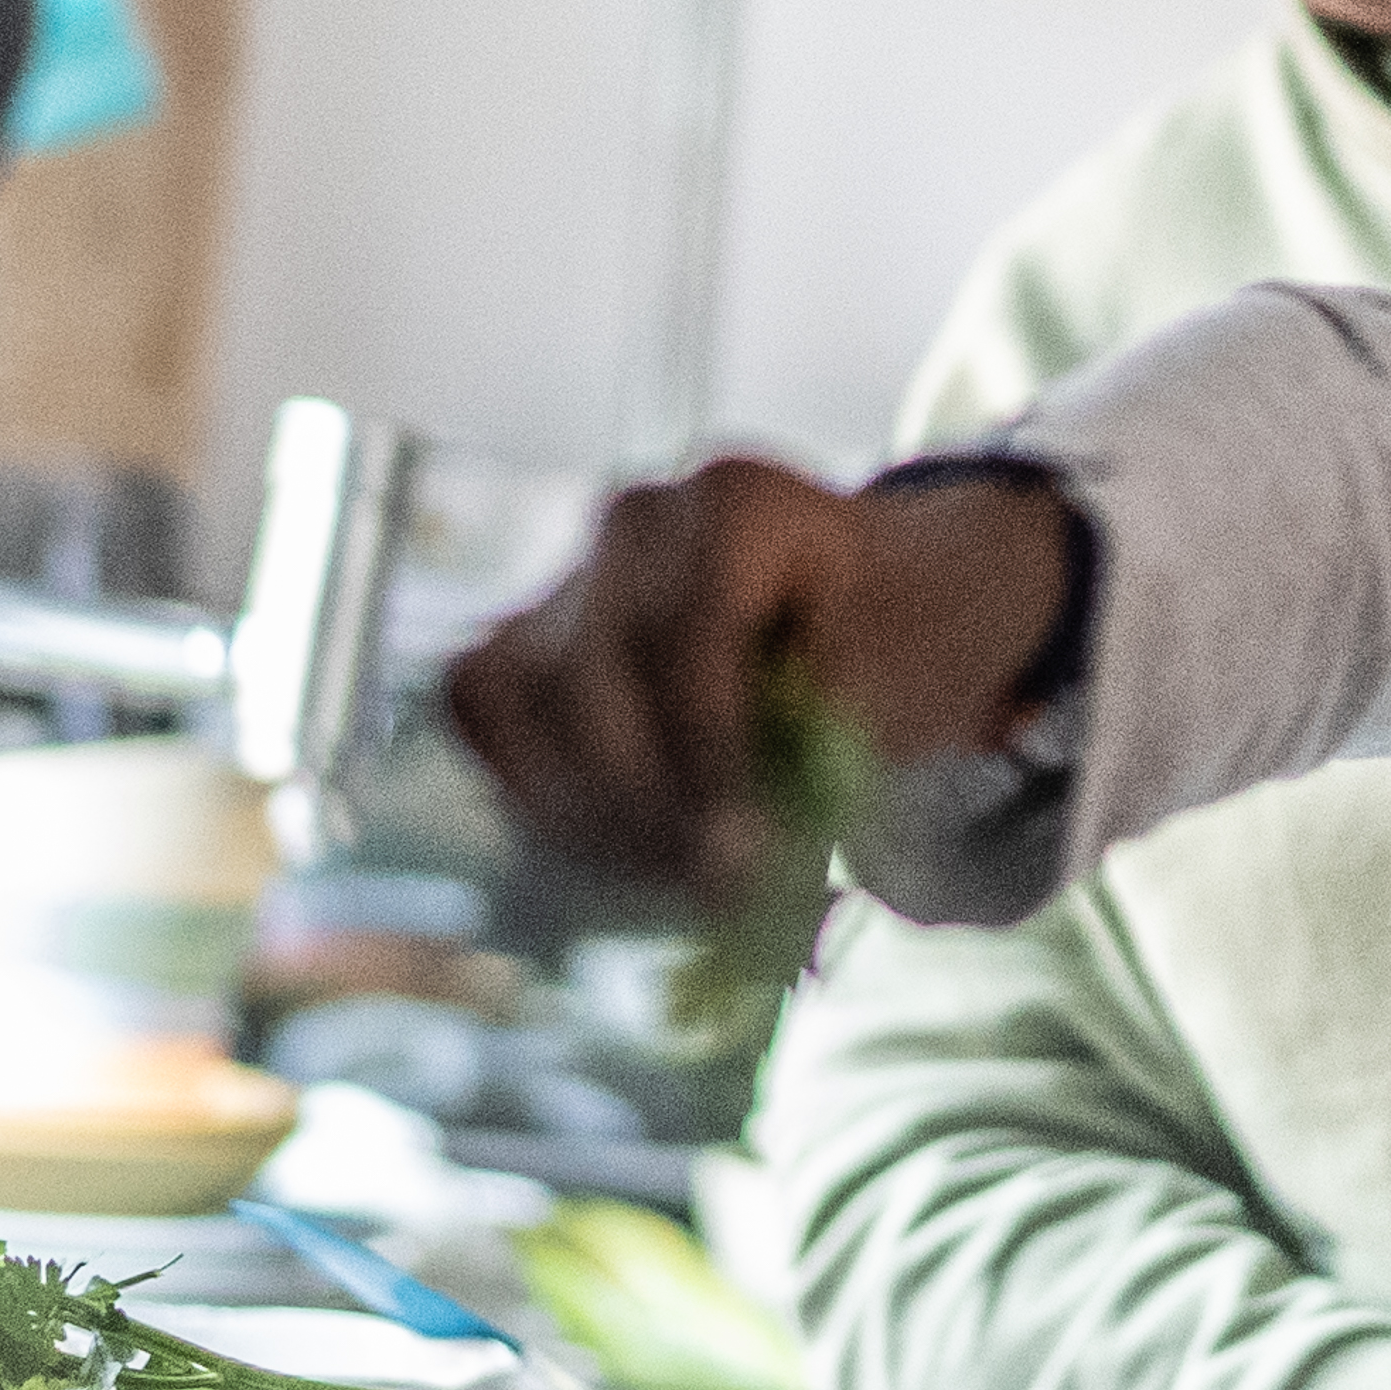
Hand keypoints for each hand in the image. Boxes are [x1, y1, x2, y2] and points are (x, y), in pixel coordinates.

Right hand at [444, 455, 1073, 896]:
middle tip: (715, 889)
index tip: (744, 852)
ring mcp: (568, 573)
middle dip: (645, 803)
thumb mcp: (906, 674)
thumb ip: (829, 738)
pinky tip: (615, 845)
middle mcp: (636, 522)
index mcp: (739, 500)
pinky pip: (485, 711)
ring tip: (673, 877)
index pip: (688, 634)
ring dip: (586, 811)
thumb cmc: (894, 637)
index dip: (706, 754)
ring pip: (519, 697)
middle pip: (588, 673)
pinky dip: (534, 790)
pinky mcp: (526, 633)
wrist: (870, 608)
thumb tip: (739, 831)